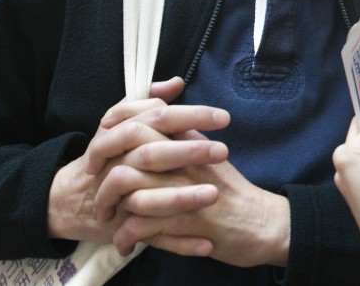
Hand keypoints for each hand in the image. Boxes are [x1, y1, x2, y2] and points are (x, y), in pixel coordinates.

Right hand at [47, 79, 229, 244]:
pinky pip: (150, 236)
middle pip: (153, 152)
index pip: (158, 117)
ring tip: (214, 195)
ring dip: (182, 197)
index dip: (191, 115)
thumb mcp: (124, 124)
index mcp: (122, 132)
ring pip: (147, 195)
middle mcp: (118, 162)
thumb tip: (176, 82)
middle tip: (223, 152)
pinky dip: (178, 243)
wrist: (69, 198)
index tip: (224, 118)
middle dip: (189, 152)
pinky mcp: (123, 227)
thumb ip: (150, 103)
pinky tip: (206, 246)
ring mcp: (119, 196)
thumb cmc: (108, 156)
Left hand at [91, 78, 290, 266]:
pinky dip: (126, 236)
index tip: (103, 144)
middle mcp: (188, 159)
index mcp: (193, 140)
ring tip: (107, 218)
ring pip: (129, 186)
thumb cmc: (233, 194)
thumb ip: (185, 139)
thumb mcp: (211, 157)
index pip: (149, 115)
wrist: (263, 224)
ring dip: (110, 204)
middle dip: (105, 166)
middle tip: (96, 182)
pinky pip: (140, 225)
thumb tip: (159, 122)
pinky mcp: (186, 222)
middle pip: (132, 143)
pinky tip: (127, 244)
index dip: (117, 124)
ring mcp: (186, 189)